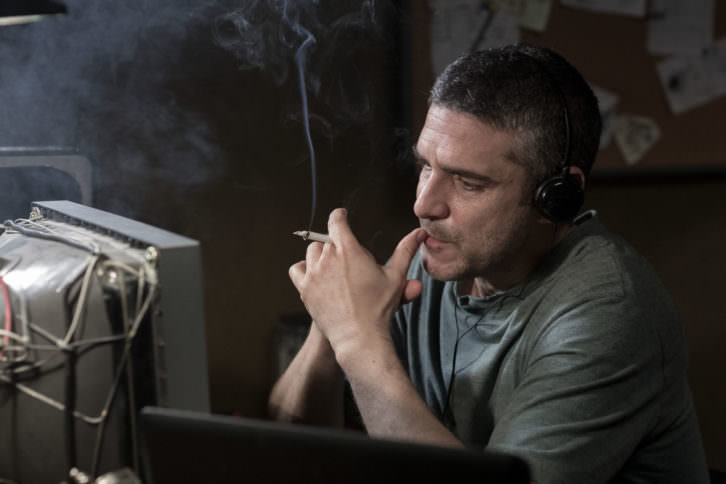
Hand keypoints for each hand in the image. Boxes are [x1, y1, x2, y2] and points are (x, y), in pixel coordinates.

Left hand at [289, 208, 423, 359]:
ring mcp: (313, 273)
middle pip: (327, 239)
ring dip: (321, 254)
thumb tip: (419, 233)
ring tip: (334, 267)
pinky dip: (304, 268)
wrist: (359, 336)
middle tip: (350, 260)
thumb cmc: (379, 307)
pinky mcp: (304, 289)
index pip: (337, 221)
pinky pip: (297, 268)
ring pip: (312, 251)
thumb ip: (405, 250)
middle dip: (338, 244)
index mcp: (349, 250)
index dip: (340, 215)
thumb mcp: (395, 276)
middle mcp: (328, 258)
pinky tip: (315, 275)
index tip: (342, 215)